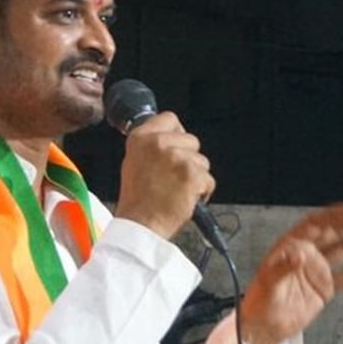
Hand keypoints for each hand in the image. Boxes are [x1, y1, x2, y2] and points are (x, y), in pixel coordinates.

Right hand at [113, 111, 214, 239]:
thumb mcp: (134, 163)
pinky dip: (202, 192)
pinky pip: (208, 179)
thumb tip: (171, 138)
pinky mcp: (191, 174)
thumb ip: (151, 147)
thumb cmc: (138, 201)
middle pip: (191, 140)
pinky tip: (186, 199)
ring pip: (202, 161)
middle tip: (174, 178)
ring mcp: (176, 158)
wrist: (140, 225)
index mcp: (141, 138)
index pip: (169, 118)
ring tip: (178, 191)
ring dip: (196, 177)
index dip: (177, 133)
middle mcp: (157, 143)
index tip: (176, 147)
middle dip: (189, 159)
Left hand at [236, 201, 342, 343]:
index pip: (315, 224)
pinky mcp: (326, 287)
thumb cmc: (261, 302)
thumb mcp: (268, 283)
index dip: (332, 215)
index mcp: (291, 246)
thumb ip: (283, 268)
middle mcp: (307, 253)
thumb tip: (299, 256)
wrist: (265, 327)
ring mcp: (318, 269)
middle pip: (334, 231)